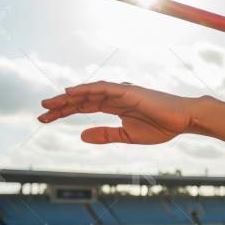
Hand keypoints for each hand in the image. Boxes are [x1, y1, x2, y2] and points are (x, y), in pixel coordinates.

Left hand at [37, 81, 192, 143]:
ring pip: (88, 92)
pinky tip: (70, 93)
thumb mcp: (128, 136)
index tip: (46, 119)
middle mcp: (114, 96)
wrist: (184, 120)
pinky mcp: (127, 91)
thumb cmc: (161, 127)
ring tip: (49, 103)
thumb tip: (81, 135)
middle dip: (61, 106)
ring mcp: (120, 92)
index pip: (84, 107)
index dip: (65, 112)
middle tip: (40, 112)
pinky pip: (102, 88)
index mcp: (115, 107)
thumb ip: (105, 135)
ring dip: (68, 98)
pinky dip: (85, 89)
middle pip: (81, 99)